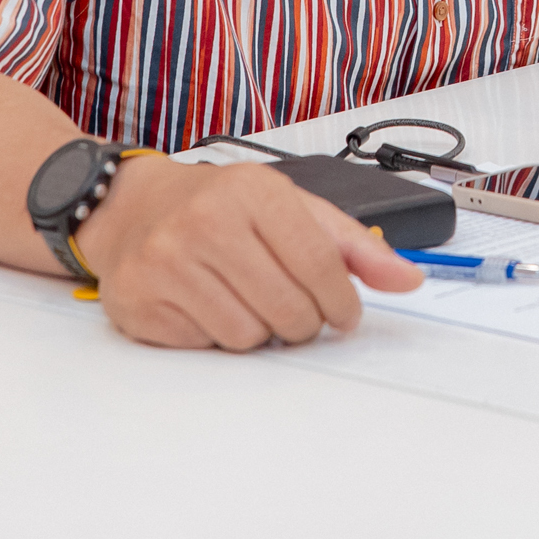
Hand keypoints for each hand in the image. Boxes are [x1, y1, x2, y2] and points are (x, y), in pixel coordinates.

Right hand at [77, 156, 422, 350]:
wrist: (131, 209)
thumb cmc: (218, 207)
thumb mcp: (290, 206)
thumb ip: (353, 244)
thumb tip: (407, 278)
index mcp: (252, 191)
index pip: (320, 264)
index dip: (342, 301)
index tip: (344, 313)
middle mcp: (206, 221)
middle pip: (288, 309)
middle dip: (303, 322)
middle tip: (295, 311)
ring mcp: (167, 261)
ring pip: (248, 336)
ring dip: (260, 332)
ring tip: (248, 302)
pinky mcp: (140, 299)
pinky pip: (205, 347)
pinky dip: (217, 337)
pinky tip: (209, 306)